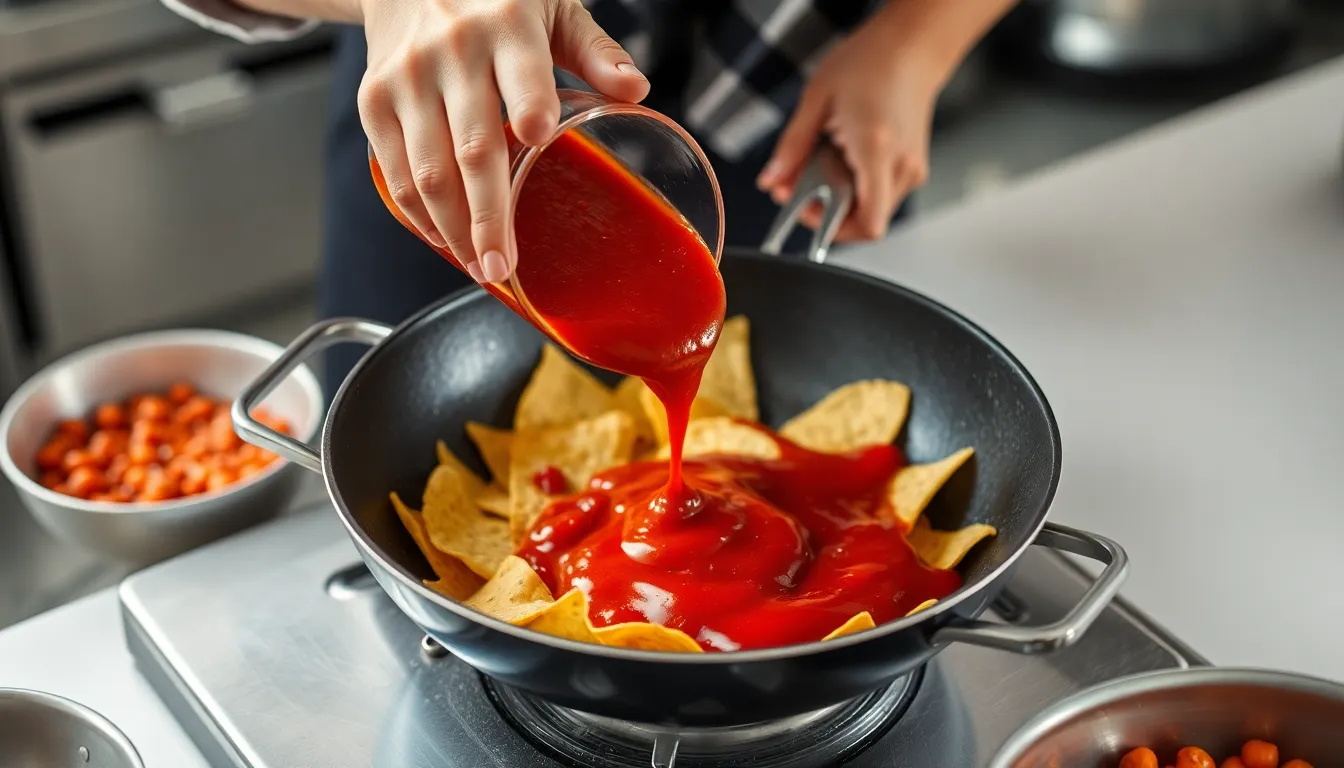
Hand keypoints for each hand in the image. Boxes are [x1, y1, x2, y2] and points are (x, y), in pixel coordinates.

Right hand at [358, 0, 648, 282]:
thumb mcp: (554, 8)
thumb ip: (596, 51)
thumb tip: (637, 90)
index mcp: (507, 26)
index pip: (521, 77)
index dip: (530, 110)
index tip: (540, 141)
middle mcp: (452, 51)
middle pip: (473, 149)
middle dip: (489, 217)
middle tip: (504, 266)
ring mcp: (407, 79)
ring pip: (428, 173)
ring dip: (454, 231)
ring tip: (480, 266)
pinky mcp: (375, 100)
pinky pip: (395, 173)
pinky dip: (420, 217)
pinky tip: (446, 241)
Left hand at [756, 13, 941, 241]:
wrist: (912, 45)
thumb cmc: (872, 61)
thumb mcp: (818, 99)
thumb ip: (792, 147)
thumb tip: (771, 180)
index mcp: (876, 149)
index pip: (867, 224)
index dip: (830, 229)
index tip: (805, 208)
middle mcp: (901, 166)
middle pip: (864, 221)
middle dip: (827, 210)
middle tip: (802, 184)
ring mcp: (912, 169)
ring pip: (872, 210)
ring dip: (842, 197)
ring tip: (826, 162)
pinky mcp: (913, 166)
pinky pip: (880, 194)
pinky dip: (857, 185)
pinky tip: (844, 156)